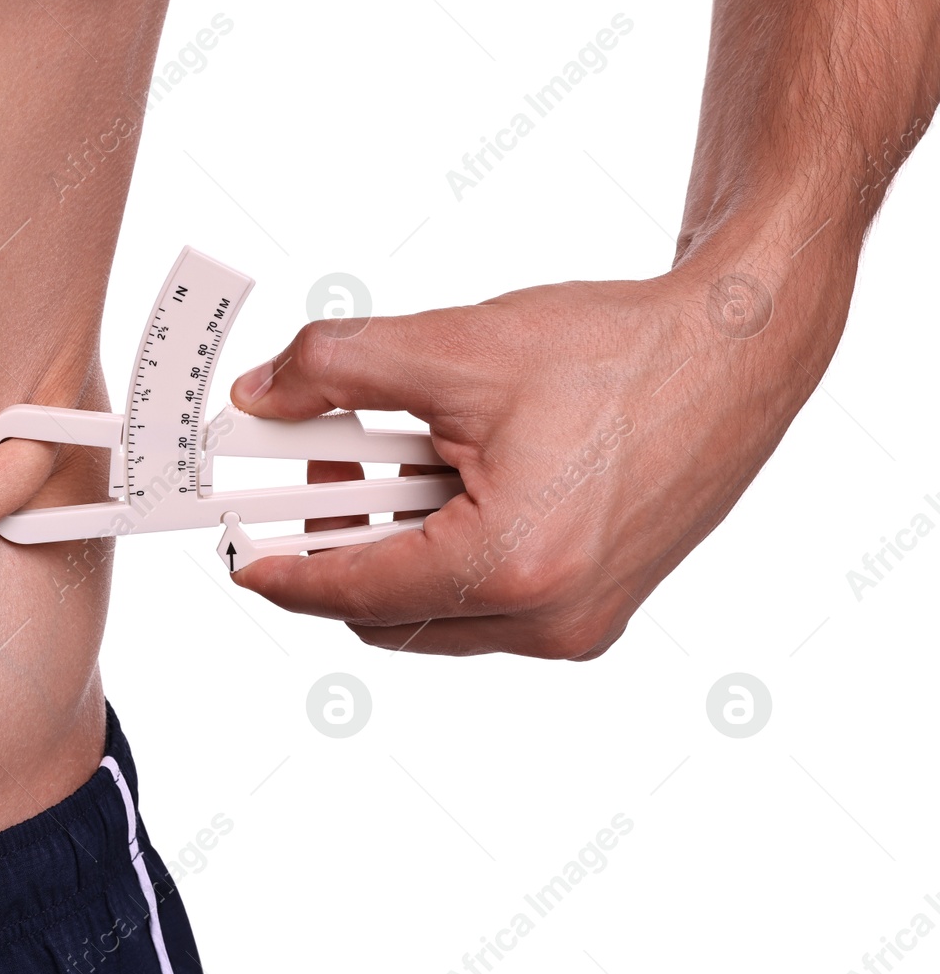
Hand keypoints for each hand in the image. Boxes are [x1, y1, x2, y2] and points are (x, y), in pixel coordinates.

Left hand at [225, 262, 838, 658]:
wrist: (734, 354)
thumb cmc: (614, 350)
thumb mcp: (453, 347)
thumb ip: (335, 370)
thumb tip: (261, 394)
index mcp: (510, 565)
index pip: (356, 592)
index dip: (285, 573)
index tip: (241, 557)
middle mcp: (549, 618)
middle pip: (389, 615)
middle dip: (341, 547)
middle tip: (325, 465)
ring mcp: (579, 626)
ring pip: (437, 616)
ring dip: (396, 550)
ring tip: (399, 458)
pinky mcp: (598, 612)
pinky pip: (487, 607)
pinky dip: (449, 555)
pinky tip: (452, 481)